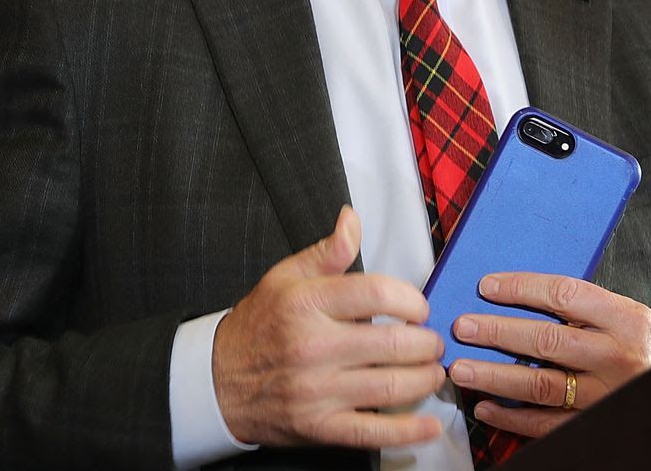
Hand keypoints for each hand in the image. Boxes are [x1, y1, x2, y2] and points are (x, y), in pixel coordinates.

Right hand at [212, 206, 446, 448]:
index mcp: (307, 303)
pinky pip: (372, 432)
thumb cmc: (258, 326)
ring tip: (433, 370)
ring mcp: (317, 391)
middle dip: (427, 342)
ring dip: (426, 378)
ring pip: (392, 386)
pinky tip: (429, 424)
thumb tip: (352, 219)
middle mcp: (314, 347)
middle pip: (394, 342)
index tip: (418, 307)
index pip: (378, 293)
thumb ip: (327, 251)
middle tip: (433, 341)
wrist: (217, 382)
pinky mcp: (319, 427)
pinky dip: (408, 431)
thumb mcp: (285, 278)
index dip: (412, 300)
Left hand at [445, 273, 650, 437]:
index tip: (488, 286)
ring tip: (463, 368)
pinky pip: (547, 423)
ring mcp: (605, 394)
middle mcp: (616, 357)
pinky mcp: (595, 422)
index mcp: (626, 320)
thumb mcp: (632, 319)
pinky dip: (513, 418)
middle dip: (497, 332)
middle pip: (546, 341)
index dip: (522, 288)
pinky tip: (488, 408)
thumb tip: (527, 296)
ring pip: (540, 385)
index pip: (565, 295)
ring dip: (495, 377)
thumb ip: (590, 310)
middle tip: (464, 327)